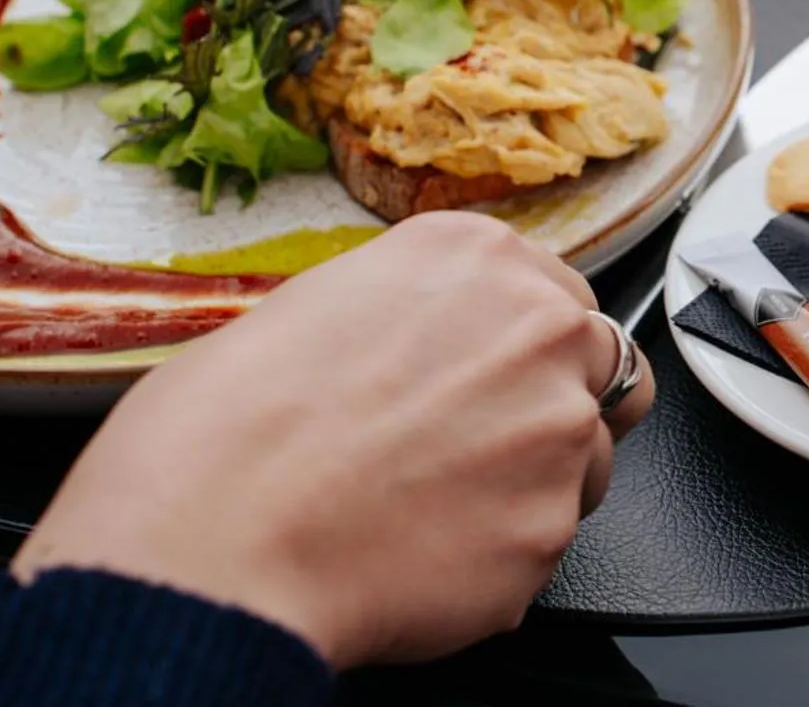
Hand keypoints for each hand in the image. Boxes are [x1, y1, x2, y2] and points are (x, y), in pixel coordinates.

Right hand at [11, 212, 653, 668]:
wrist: (209, 541)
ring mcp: (558, 427)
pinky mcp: (552, 525)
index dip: (526, 343)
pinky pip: (544, 538)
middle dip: (558, 400)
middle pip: (600, 362)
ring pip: (590, 457)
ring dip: (536, 481)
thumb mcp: (314, 306)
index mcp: (478, 256)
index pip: (556, 292)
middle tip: (482, 443)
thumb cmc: (224, 431)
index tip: (494, 373)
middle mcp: (539, 327)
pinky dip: (500, 552)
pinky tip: (424, 552)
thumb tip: (423, 345)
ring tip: (438, 507)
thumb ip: (411, 315)